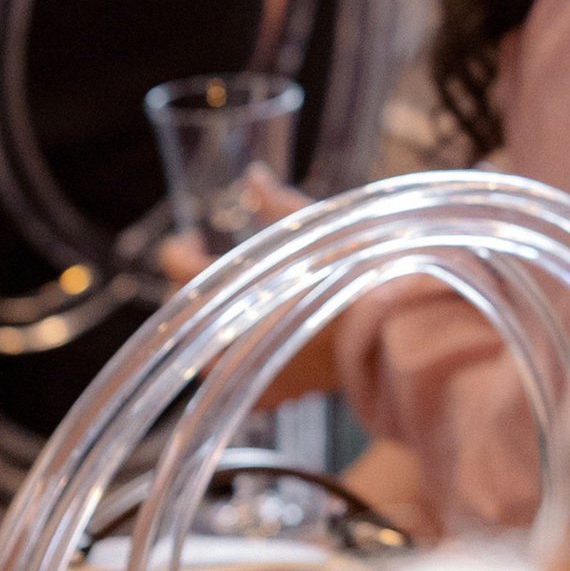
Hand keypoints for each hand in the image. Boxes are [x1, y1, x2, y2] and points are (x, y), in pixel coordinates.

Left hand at [155, 175, 339, 398]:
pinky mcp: (271, 394)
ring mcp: (246, 370)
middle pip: (182, 309)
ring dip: (208, 326)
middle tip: (212, 270)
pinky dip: (234, 366)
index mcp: (229, 290)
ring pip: (200, 351)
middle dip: (190, 285)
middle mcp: (226, 336)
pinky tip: (252, 348)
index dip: (176, 249)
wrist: (392, 326)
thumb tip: (255, 175)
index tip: (190, 240)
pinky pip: (235, 382)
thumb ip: (274, 202)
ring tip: (231, 309)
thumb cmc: (354, 270)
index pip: (176, 267)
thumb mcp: (312, 224)